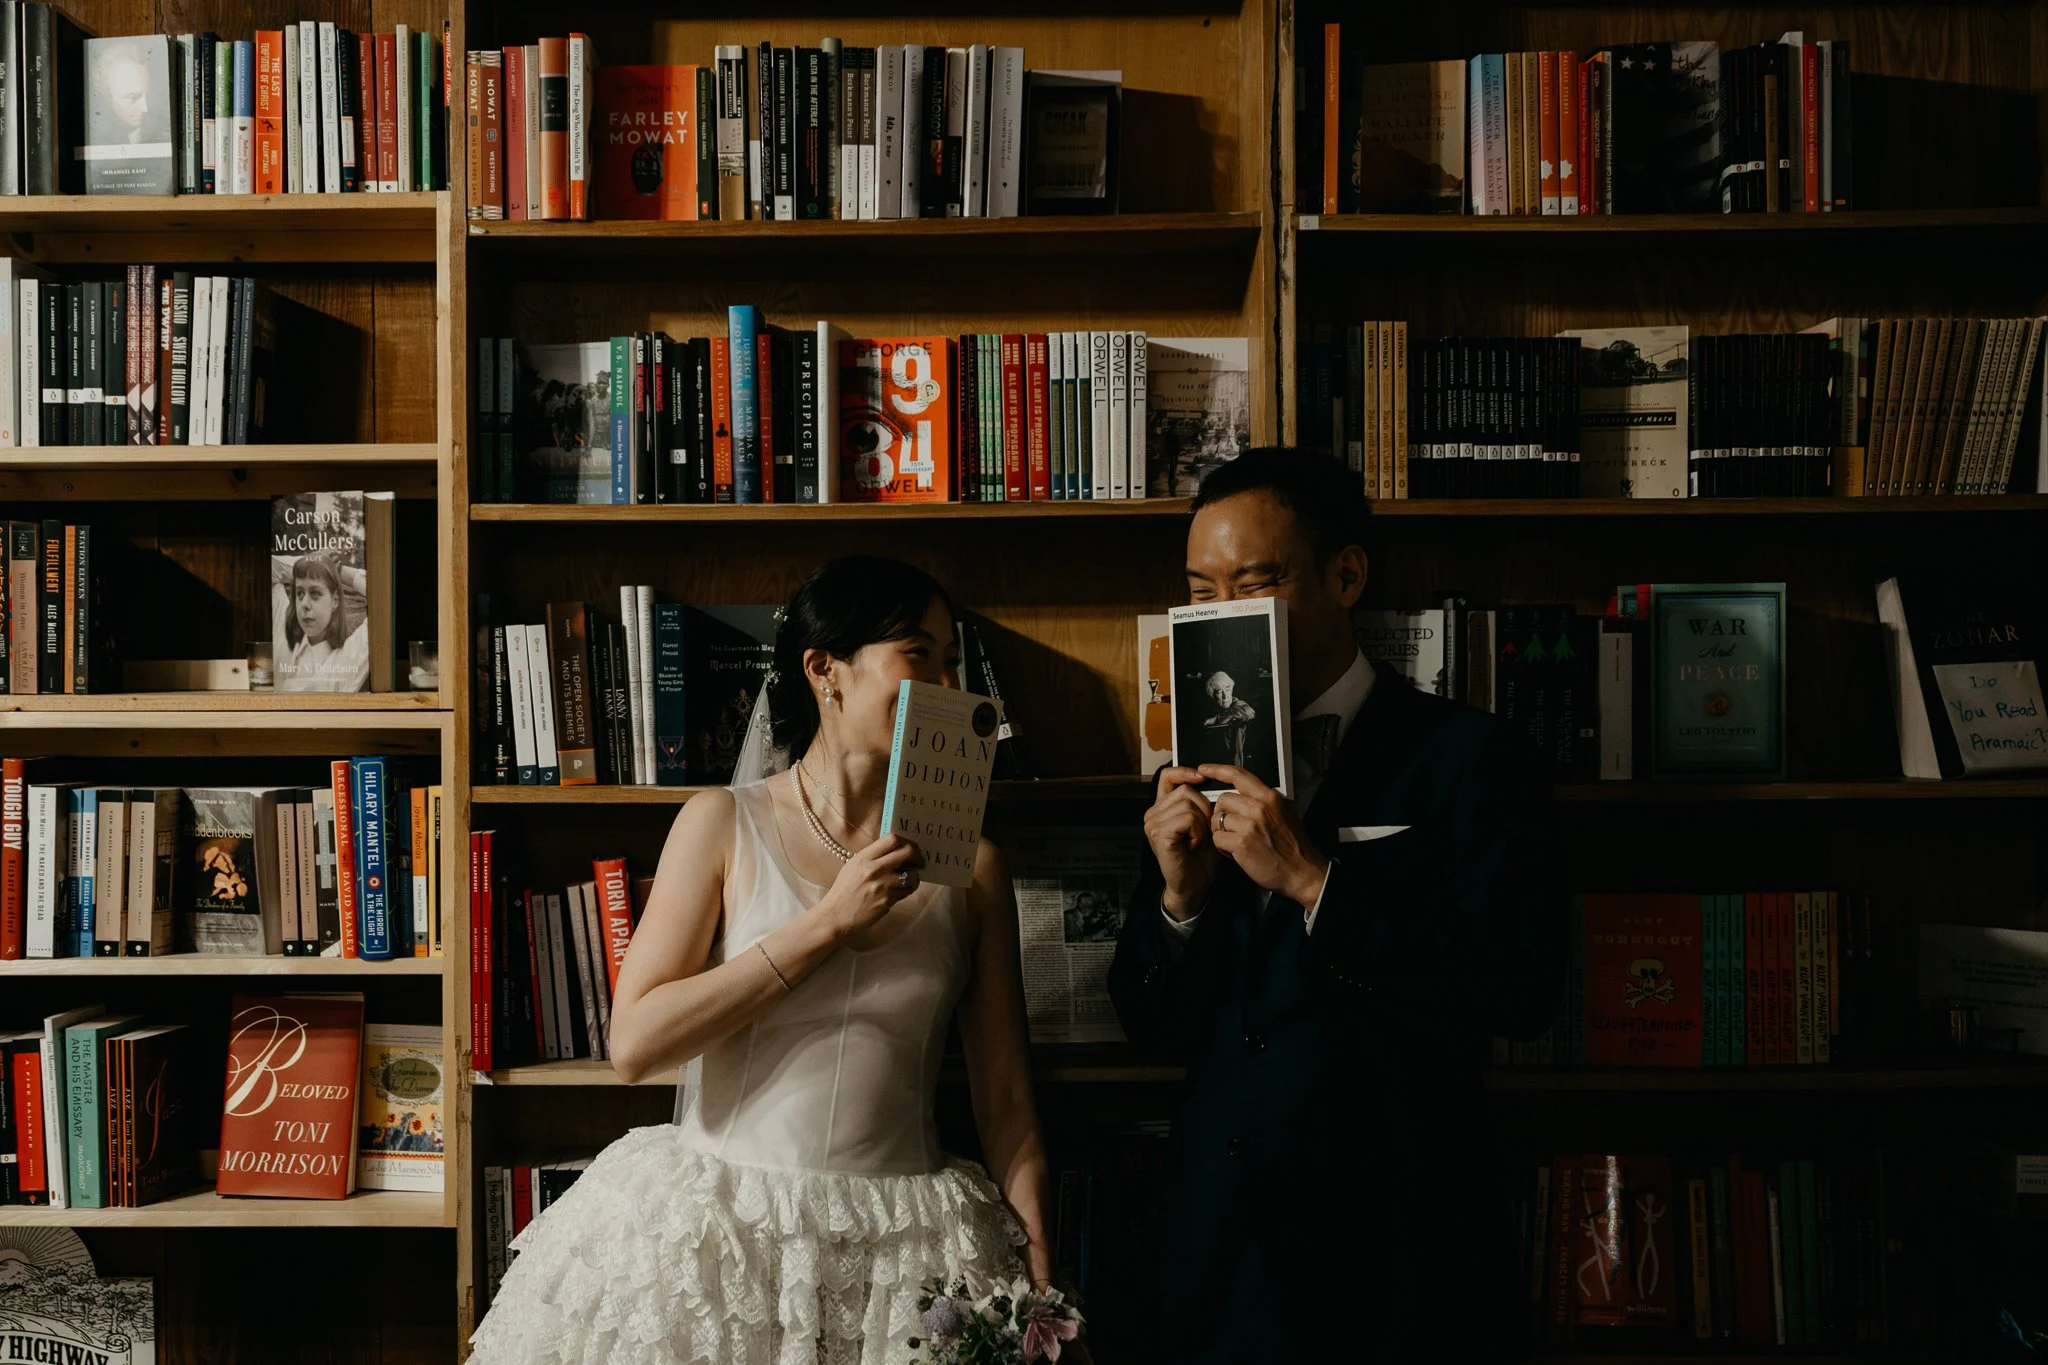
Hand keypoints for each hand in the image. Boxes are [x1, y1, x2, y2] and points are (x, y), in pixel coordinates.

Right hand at [818, 833, 923, 938]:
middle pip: (908, 852)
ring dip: (914, 877)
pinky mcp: (887, 901)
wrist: (835, 915)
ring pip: (912, 875)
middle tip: (920, 862)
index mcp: (864, 858)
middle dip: (918, 856)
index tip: (910, 848)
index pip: (892, 839)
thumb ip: (872, 857)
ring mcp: (882, 885)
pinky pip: (907, 891)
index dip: (907, 841)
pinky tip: (900, 891)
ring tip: (908, 880)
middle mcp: (874, 869)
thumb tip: (895, 850)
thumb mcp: (853, 866)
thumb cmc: (844, 891)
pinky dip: (907, 890)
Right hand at [1144, 767, 1217, 920]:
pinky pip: (1188, 819)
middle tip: (1202, 833)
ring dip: (1203, 824)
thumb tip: (1208, 779)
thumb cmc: (1199, 858)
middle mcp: (1152, 814)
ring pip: (1189, 804)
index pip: (1168, 776)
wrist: (1193, 886)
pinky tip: (1194, 846)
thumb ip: (1201, 803)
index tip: (1201, 777)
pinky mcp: (1159, 834)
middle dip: (1204, 809)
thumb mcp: (1203, 824)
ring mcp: (1153, 824)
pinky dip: (1198, 833)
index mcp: (1161, 808)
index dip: (1185, 772)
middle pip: (1186, 791)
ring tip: (1198, 841)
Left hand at [1200, 765, 1328, 907]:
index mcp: (1270, 797)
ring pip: (1217, 819)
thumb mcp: (1285, 813)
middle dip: (1222, 813)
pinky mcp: (1241, 843)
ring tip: (1235, 841)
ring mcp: (1249, 825)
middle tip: (1232, 828)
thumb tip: (1245, 793)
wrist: (1302, 872)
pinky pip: (1217, 838)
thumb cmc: (1293, 845)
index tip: (1204, 768)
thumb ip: (1265, 801)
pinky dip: (1222, 847)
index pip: (1238, 774)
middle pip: (1223, 799)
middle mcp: (1259, 807)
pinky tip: (1235, 852)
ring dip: (1221, 831)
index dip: (1217, 769)